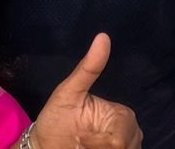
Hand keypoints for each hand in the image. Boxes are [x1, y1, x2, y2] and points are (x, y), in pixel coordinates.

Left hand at [32, 34, 141, 148]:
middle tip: (80, 145)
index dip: (98, 143)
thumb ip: (88, 68)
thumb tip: (103, 36)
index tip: (79, 140)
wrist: (43, 147)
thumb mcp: (68, 92)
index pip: (119, 137)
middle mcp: (130, 134)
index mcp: (122, 116)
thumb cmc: (56, 119)